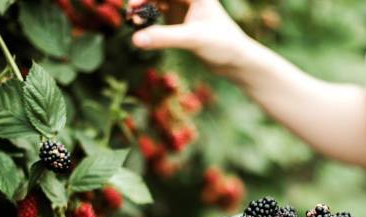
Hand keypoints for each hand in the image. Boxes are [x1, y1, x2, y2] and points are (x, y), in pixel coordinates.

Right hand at [130, 0, 254, 71]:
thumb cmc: (222, 45)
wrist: (236, 61)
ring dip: (142, 8)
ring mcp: (183, 6)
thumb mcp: (192, 39)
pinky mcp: (179, 20)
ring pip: (155, 1)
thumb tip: (135, 39)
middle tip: (129, 14)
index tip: (132, 4)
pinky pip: (157, 13)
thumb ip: (164, 38)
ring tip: (132, 21)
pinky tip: (141, 29)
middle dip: (141, 0)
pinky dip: (147, 18)